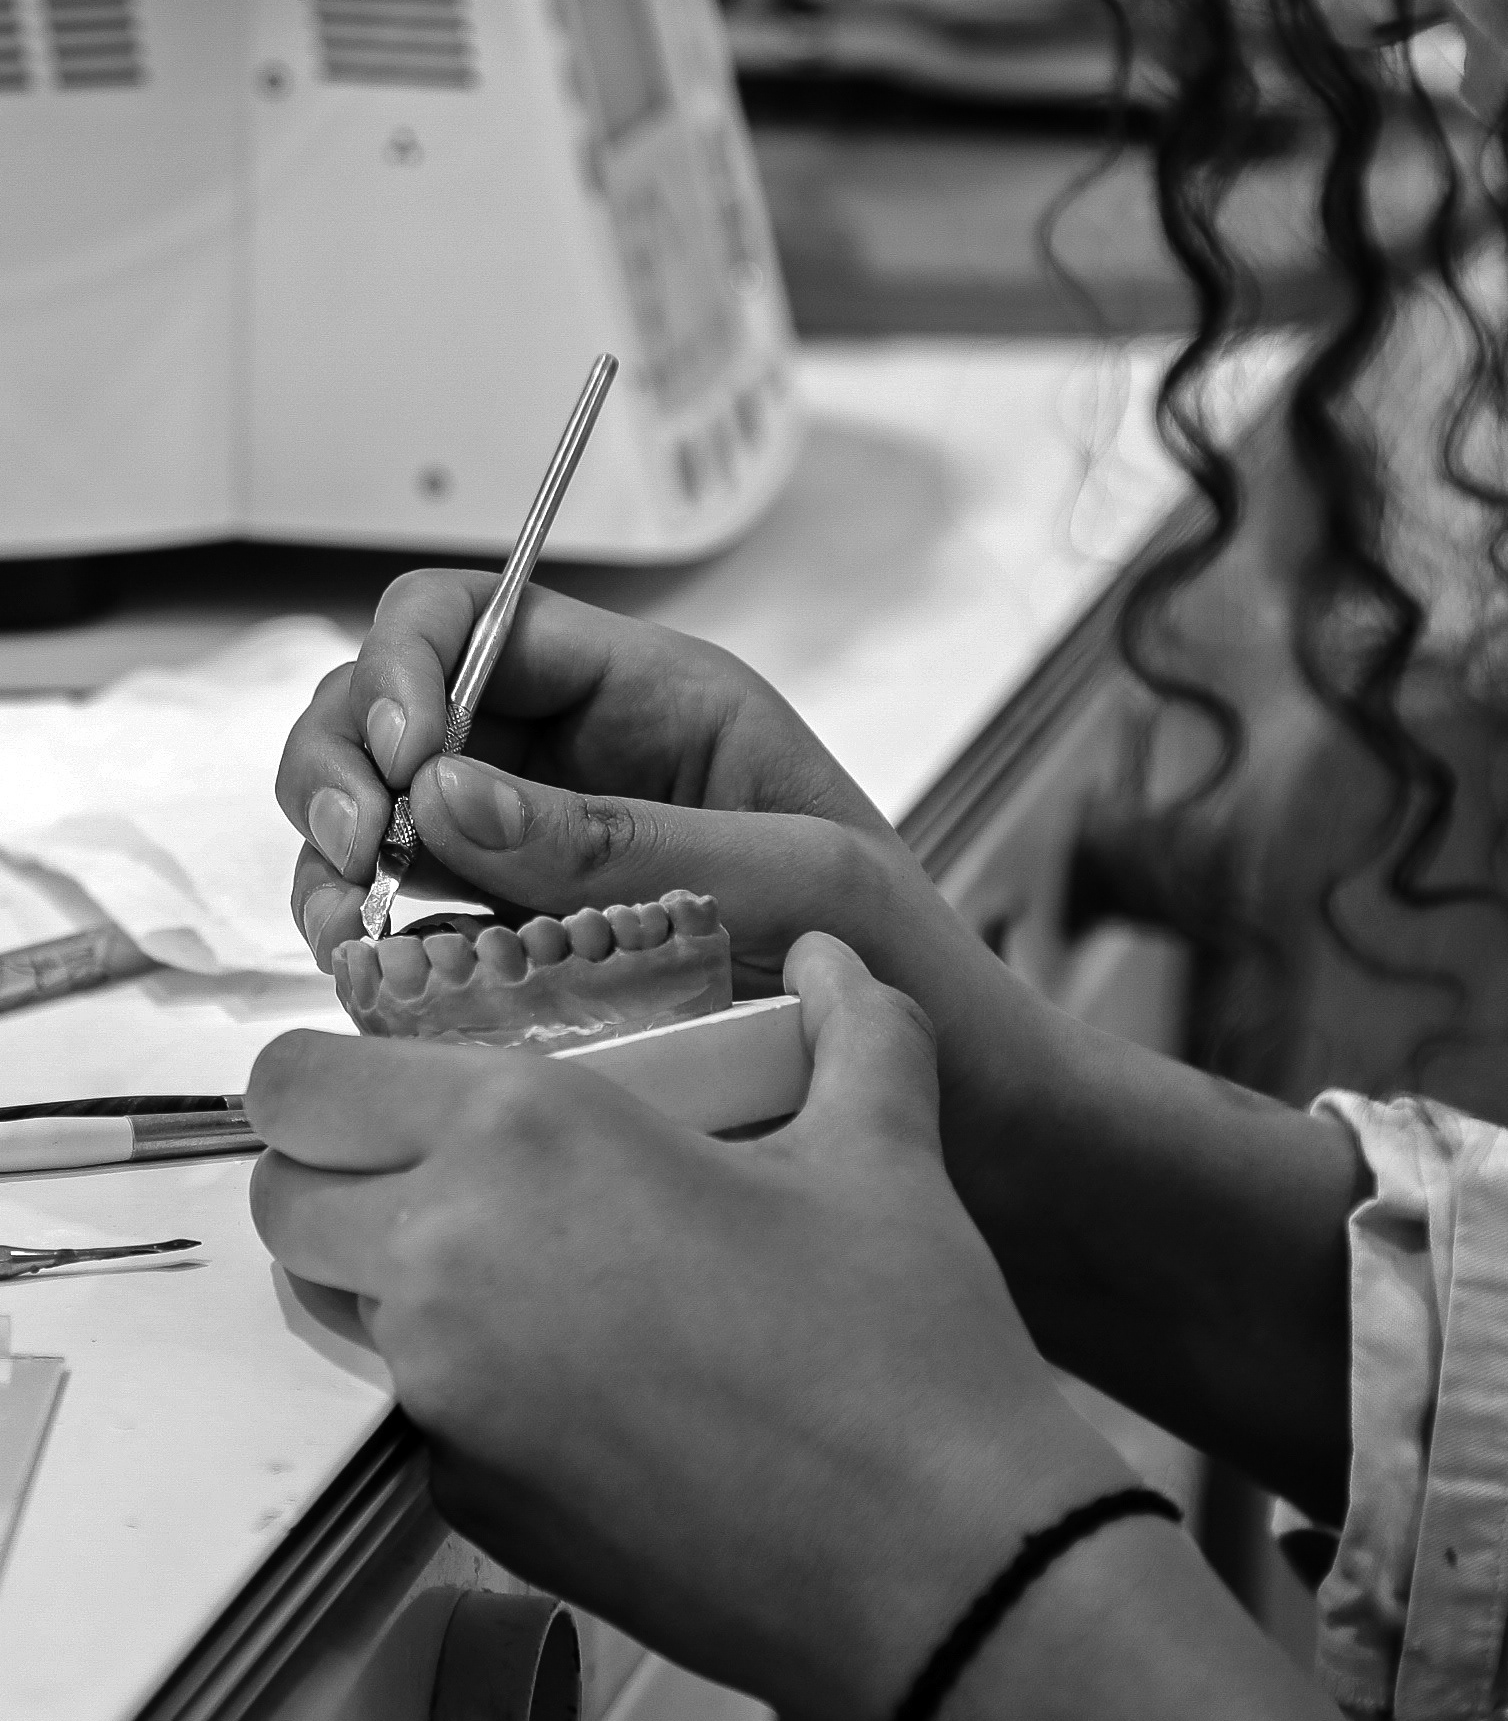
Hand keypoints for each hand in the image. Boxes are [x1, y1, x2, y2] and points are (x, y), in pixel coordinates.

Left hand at [247, 936, 1124, 1720]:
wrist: (935, 1564)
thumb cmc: (904, 1347)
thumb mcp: (883, 1139)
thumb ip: (853, 1022)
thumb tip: (837, 962)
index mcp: (524, 1137)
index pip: (302, 1080)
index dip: (328, 1069)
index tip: (389, 1070)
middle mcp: (449, 1262)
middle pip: (285, 1195)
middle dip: (337, 1165)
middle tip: (441, 1154)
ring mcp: (447, 1398)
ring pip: (328, 1303)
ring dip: (379, 1264)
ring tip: (514, 1249)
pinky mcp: (468, 1501)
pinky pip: (406, 1409)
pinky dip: (452, 1374)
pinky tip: (575, 1363)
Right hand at [277, 570, 1002, 1055]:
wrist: (958, 1101)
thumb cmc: (906, 965)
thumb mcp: (790, 882)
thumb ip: (620, 840)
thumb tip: (442, 794)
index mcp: (656, 696)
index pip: (477, 618)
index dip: (408, 667)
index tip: (400, 763)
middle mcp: (582, 757)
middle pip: (398, 704)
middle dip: (343, 762)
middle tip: (347, 855)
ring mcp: (542, 849)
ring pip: (381, 810)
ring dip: (336, 857)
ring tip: (351, 929)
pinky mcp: (524, 942)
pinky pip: (409, 913)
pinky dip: (367, 936)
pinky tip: (375, 978)